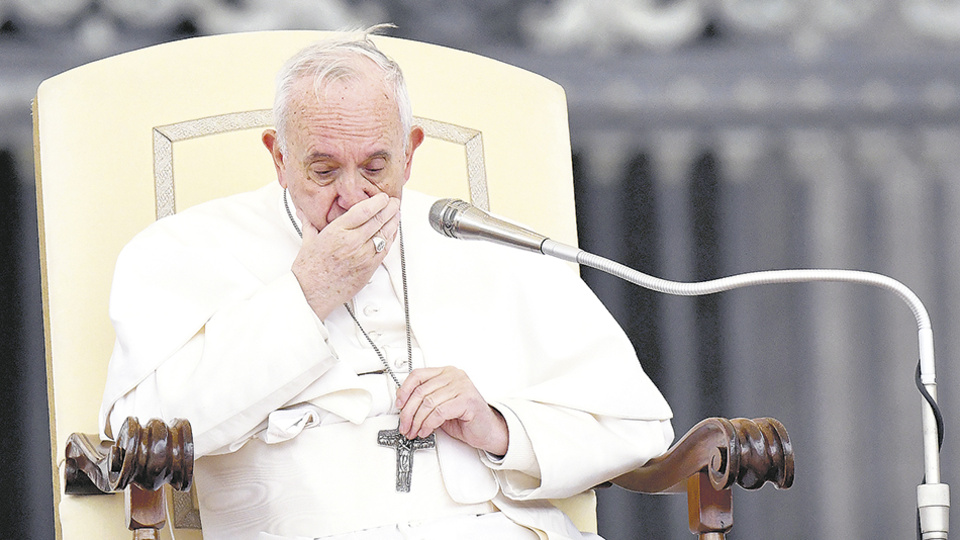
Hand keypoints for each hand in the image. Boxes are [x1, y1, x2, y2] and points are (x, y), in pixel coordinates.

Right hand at [292, 193, 399, 318]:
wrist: (311, 293)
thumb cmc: (309, 270)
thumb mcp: (308, 241)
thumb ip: (310, 223)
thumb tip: (305, 213)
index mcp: (337, 231)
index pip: (363, 210)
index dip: (377, 202)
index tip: (382, 197)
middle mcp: (352, 242)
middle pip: (378, 220)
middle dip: (390, 209)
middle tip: (394, 202)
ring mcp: (363, 256)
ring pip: (385, 234)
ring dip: (393, 222)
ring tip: (396, 214)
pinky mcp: (369, 268)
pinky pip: (384, 250)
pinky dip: (390, 239)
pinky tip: (392, 233)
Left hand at [396, 367, 508, 455]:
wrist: (487, 430)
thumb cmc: (465, 418)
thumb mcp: (439, 406)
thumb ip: (424, 400)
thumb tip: (402, 402)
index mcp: (446, 372)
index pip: (418, 375)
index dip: (404, 390)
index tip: (399, 404)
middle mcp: (454, 376)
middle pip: (421, 391)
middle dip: (408, 412)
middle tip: (404, 425)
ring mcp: (462, 386)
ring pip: (428, 403)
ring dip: (417, 421)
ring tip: (414, 430)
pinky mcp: (467, 400)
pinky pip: (439, 412)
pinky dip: (428, 424)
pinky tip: (426, 430)